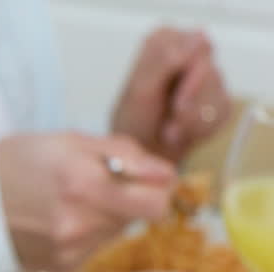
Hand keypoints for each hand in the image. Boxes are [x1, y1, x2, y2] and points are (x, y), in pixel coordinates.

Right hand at [0, 132, 175, 271]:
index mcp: (85, 185)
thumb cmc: (14, 163)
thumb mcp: (69, 140)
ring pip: (114, 233)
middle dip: (126, 198)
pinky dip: (82, 235)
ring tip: (66, 203)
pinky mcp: (59, 268)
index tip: (144, 177)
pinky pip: (91, 249)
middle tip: (93, 185)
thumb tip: (167, 174)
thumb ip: (125, 154)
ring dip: (103, 217)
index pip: (158, 201)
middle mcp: (80, 224)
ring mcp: (69, 251)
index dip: (156, 186)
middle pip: (137, 217)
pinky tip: (53, 223)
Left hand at [111, 27, 231, 163]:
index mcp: (164, 40)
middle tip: (174, 113)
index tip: (174, 95)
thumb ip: (165, 61)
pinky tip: (181, 133)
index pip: (196, 43)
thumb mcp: (140, 90)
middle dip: (191, 99)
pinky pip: (222, 111)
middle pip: (210, 69)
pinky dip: (200, 129)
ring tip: (169, 129)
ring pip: (217, 92)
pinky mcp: (217, 98)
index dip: (188, 71)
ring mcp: (205, 75)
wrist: (140, 154)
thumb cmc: (132, 121)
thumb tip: (199, 35)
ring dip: (191, 119)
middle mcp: (187, 52)